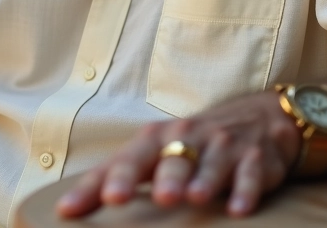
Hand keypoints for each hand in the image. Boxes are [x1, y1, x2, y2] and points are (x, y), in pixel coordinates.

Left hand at [56, 92, 301, 218]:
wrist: (259, 116)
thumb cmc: (191, 142)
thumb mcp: (154, 153)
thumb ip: (115, 177)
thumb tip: (67, 208)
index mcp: (155, 138)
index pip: (122, 161)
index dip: (99, 185)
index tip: (71, 209)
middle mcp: (186, 138)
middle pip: (167, 156)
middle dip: (157, 176)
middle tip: (140, 197)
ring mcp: (222, 147)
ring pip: (210, 163)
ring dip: (202, 180)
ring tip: (192, 198)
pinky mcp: (254, 159)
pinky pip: (250, 175)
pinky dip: (245, 191)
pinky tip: (238, 210)